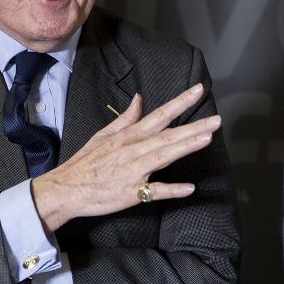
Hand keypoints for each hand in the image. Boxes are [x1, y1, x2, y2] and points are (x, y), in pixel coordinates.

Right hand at [31, 84, 220, 232]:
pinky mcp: (131, 192)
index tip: (198, 91)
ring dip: (186, 147)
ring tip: (207, 138)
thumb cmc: (85, 163)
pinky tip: (189, 188)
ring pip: (163, 156)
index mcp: (127, 136)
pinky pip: (155, 191)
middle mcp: (133, 150)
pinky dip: (172, 190)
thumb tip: (140, 99)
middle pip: (167, 135)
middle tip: (216, 120)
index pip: (159, 115)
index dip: (180, 103)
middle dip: (193, 126)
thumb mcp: (103, 135)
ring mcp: (133, 172)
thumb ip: (125, 118)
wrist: (66, 188)